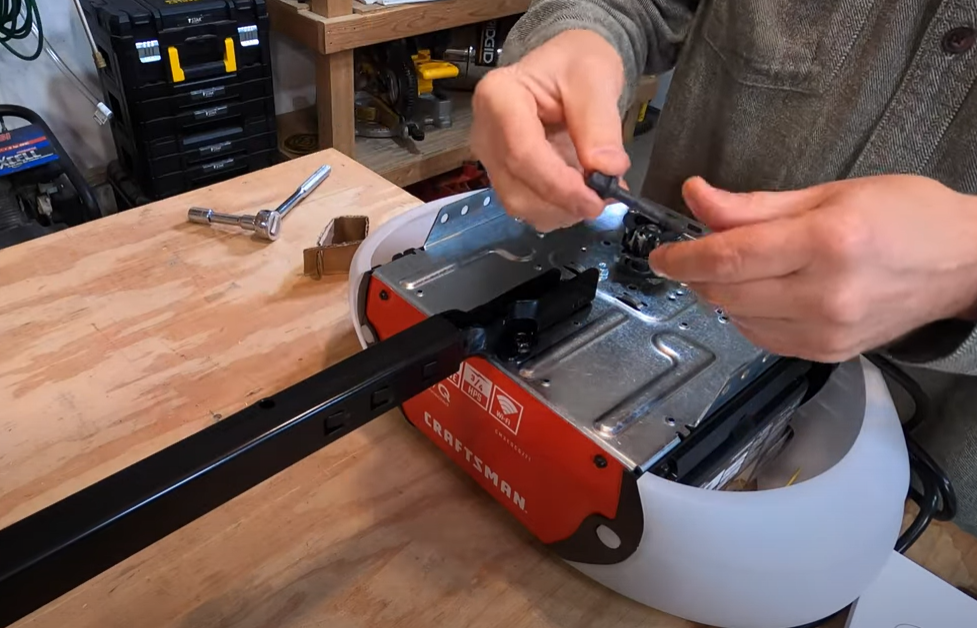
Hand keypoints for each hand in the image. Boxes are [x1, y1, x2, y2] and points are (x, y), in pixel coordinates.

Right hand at [471, 30, 630, 231]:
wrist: (566, 67)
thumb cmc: (576, 63)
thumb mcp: (595, 78)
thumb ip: (600, 124)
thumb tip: (607, 170)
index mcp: (498, 96)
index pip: (522, 153)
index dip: (559, 184)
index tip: (596, 198)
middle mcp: (485, 131)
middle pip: (517, 186)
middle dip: (564, 202)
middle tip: (605, 198)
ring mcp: (490, 157)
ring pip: (519, 203)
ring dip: (562, 211)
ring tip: (596, 193)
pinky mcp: (502, 175)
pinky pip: (526, 206)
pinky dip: (558, 210)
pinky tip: (580, 195)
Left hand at [648, 175, 976, 361]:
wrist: (964, 263)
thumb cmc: (904, 215)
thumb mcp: (828, 193)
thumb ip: (754, 205)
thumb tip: (696, 197)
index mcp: (826, 243)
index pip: (728, 257)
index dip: (682, 256)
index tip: (660, 253)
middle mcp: (824, 295)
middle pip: (725, 291)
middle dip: (697, 273)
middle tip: (695, 251)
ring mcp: (827, 332)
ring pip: (737, 318)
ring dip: (722, 294)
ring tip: (741, 267)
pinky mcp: (828, 354)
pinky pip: (761, 338)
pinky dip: (746, 315)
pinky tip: (762, 292)